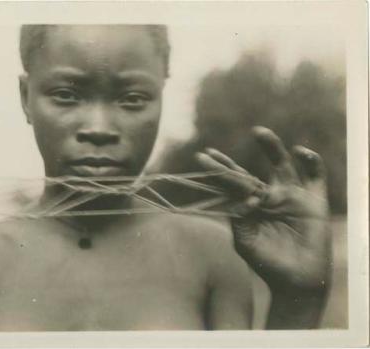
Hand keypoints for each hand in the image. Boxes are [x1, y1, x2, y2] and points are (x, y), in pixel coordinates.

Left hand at [196, 127, 330, 296]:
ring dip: (271, 147)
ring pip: (282, 164)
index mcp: (250, 205)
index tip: (202, 157)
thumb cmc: (267, 261)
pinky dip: (311, 162)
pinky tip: (300, 152)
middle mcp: (269, 196)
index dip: (218, 171)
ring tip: (258, 132)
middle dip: (232, 161)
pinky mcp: (314, 200)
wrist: (295, 280)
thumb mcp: (245, 239)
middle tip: (213, 150)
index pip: (231, 184)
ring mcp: (291, 196)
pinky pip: (315, 175)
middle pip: (250, 172)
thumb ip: (240, 217)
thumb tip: (245, 196)